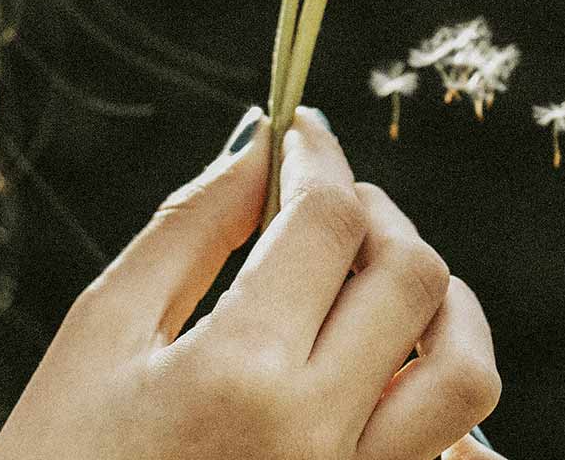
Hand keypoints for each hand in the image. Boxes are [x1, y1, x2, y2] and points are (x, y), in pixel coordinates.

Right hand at [0, 107, 500, 459]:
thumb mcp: (100, 337)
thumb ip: (190, 227)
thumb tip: (265, 147)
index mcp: (238, 375)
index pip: (330, 222)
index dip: (320, 158)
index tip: (302, 135)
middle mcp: (316, 435)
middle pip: (413, 279)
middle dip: (378, 217)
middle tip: (329, 205)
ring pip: (465, 372)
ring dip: (440, 307)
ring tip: (379, 285)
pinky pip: (449, 454)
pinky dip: (440, 398)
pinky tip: (386, 370)